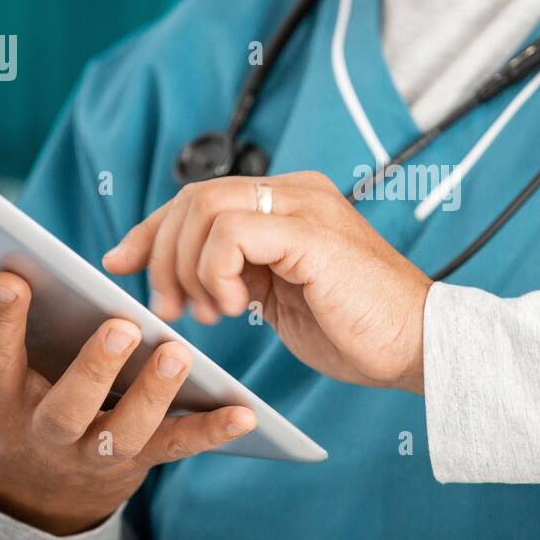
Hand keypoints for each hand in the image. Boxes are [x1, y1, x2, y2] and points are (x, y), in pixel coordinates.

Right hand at [0, 272, 257, 534]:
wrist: (26, 498)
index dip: (0, 323)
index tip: (11, 275)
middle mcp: (45, 432)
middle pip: (68, 405)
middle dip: (93, 367)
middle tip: (122, 323)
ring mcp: (94, 452)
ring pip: (126, 429)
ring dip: (155, 393)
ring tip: (181, 350)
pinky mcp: (138, 462)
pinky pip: (177, 450)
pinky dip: (213, 433)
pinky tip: (246, 412)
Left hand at [103, 171, 431, 392]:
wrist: (418, 346)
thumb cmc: (357, 330)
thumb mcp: (282, 295)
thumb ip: (243, 271)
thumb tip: (185, 274)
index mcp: (291, 203)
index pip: (202, 197)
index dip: (153, 229)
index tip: (120, 263)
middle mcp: (297, 193)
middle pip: (195, 197)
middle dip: (163, 254)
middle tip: (171, 309)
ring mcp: (305, 207)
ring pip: (206, 207)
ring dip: (189, 267)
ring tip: (211, 313)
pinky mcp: (309, 233)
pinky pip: (232, 231)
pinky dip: (216, 270)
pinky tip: (237, 306)